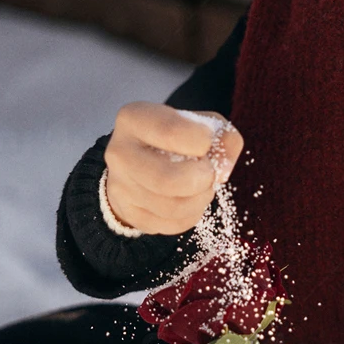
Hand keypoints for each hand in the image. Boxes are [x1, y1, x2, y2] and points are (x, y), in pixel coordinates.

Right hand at [104, 103, 243, 235]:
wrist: (141, 160)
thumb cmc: (176, 138)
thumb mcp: (201, 123)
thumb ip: (223, 136)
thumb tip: (223, 167)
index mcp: (133, 119)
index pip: (171, 132)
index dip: (202, 141)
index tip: (207, 141)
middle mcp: (119, 152)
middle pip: (166, 179)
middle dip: (201, 179)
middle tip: (209, 173)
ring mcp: (120, 186)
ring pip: (170, 208)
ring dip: (200, 199)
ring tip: (204, 187)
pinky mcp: (128, 212)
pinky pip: (168, 225)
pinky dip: (190, 216)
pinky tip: (191, 201)